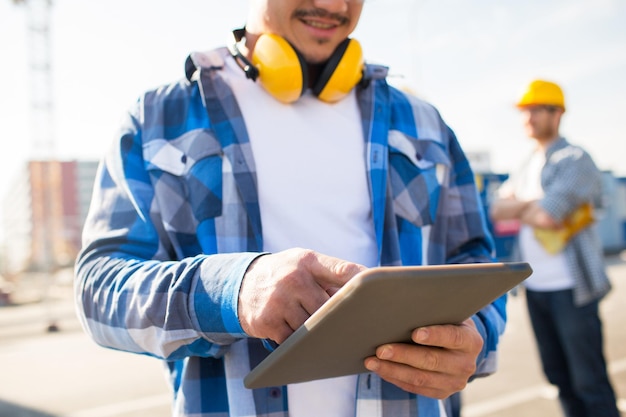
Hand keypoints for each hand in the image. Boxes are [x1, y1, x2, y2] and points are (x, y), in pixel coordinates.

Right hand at [238, 248, 365, 343]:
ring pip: (312, 327)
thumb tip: (364, 293)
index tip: (380, 292)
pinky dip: (300, 343)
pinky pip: (293, 340)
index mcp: (307, 261)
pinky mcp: (267, 322)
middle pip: (329, 307)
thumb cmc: (285, 274)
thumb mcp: (304, 263)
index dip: (362, 281)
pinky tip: (305, 342)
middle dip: (340, 318)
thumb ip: (330, 274)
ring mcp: (278, 301)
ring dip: (320, 333)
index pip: (342, 270)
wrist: (241, 284)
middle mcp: (293, 278)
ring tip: (329, 336)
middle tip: (356, 328)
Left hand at [364, 318, 483, 398]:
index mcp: (471, 341)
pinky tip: (380, 369)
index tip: (414, 333)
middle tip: (380, 349)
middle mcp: (466, 365)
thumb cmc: (445, 321)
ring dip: (393, 370)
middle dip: (403, 355)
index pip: (453, 337)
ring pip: (420, 378)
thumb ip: (431, 307)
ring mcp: (455, 382)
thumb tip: (399, 295)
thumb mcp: (447, 312)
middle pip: (432, 361)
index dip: (434, 335)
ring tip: (372, 361)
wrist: (458, 346)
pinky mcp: (441, 392)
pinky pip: (414, 388)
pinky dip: (395, 378)